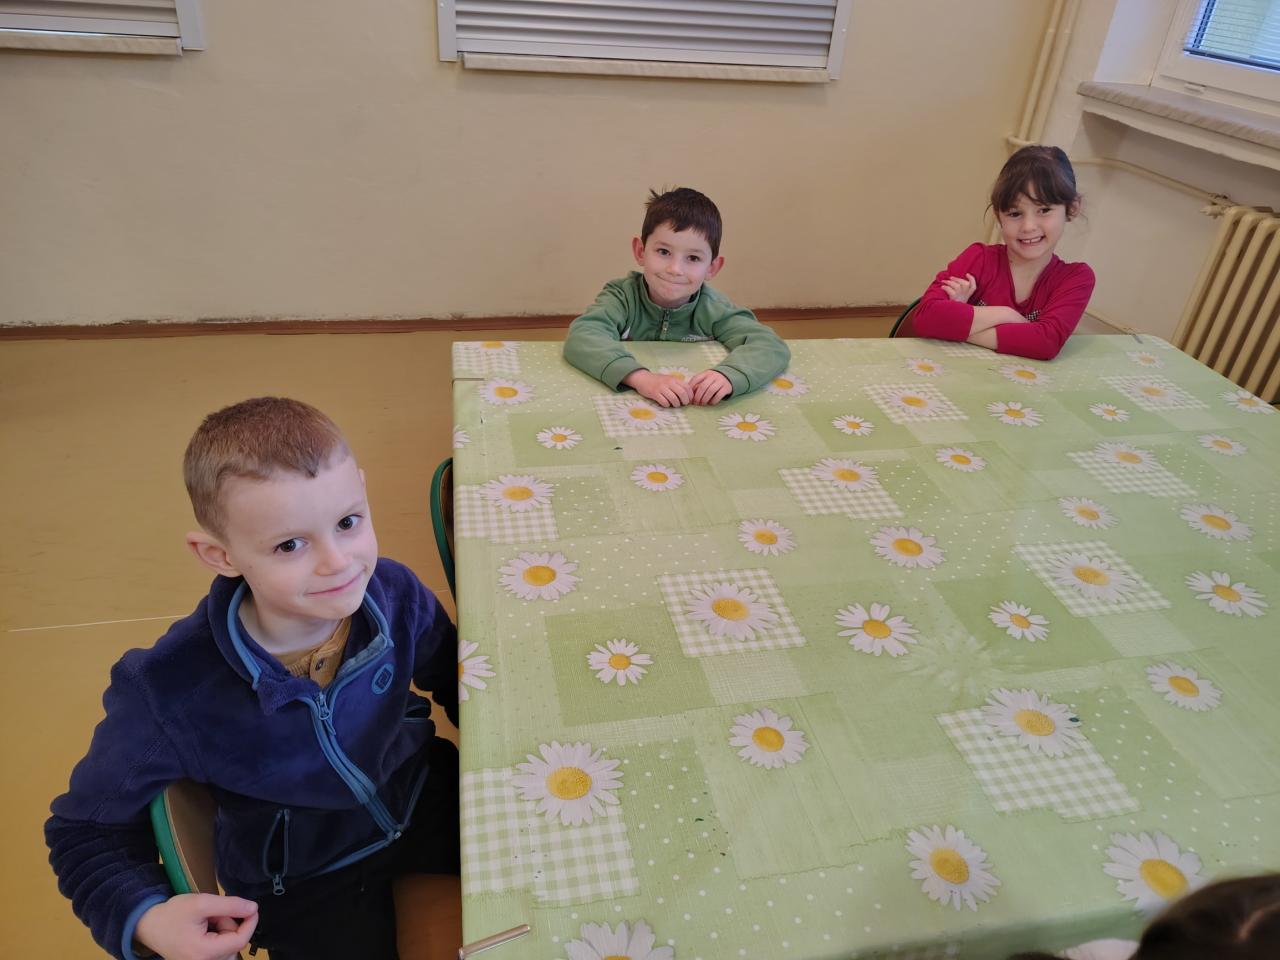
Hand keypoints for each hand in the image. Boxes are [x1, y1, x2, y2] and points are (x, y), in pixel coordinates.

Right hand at [135, 893, 258, 959]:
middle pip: (234, 943)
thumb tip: (253, 909)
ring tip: (206, 921)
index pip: (240, 941)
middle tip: (212, 913)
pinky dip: (218, 936)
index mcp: (203, 953)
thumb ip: (230, 905)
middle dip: (229, 923)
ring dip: (224, 929)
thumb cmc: (172, 914)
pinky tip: (205, 929)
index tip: (251, 908)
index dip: (250, 922)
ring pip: (228, 946)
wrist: (149, 925)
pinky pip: (220, 950)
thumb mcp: (201, 903)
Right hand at [622, 370, 691, 406]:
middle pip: (682, 393)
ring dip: (676, 404)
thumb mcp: (669, 380)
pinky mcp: (655, 393)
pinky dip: (667, 405)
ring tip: (675, 405)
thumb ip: (678, 385)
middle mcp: (669, 382)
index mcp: (674, 379)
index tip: (689, 400)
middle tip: (683, 404)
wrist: (643, 378)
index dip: (690, 395)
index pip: (687, 387)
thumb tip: (688, 395)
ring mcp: (661, 388)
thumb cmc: (658, 381)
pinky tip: (666, 404)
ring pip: (674, 399)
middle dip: (685, 401)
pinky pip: (664, 402)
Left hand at [688, 370, 732, 405]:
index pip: (696, 379)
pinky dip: (713, 400)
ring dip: (705, 399)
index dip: (691, 388)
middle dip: (698, 396)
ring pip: (711, 390)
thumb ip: (698, 385)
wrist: (728, 377)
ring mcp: (720, 381)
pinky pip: (719, 395)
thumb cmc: (713, 381)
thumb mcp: (705, 380)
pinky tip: (711, 403)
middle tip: (696, 403)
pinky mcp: (726, 387)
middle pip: (703, 386)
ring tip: (702, 404)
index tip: (689, 396)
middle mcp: (713, 376)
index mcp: (705, 373)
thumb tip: (690, 396)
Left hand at [941, 273, 976, 302]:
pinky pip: (950, 290)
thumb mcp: (962, 295)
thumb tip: (953, 278)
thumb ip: (962, 288)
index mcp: (969, 293)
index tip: (967, 274)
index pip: (973, 286)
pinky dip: (945, 287)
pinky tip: (942, 287)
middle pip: (964, 284)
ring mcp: (960, 296)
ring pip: (957, 286)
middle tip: (950, 278)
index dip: (972, 279)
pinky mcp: (954, 298)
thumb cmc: (956, 301)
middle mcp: (966, 295)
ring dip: (949, 282)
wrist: (953, 311)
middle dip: (956, 279)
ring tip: (944, 281)